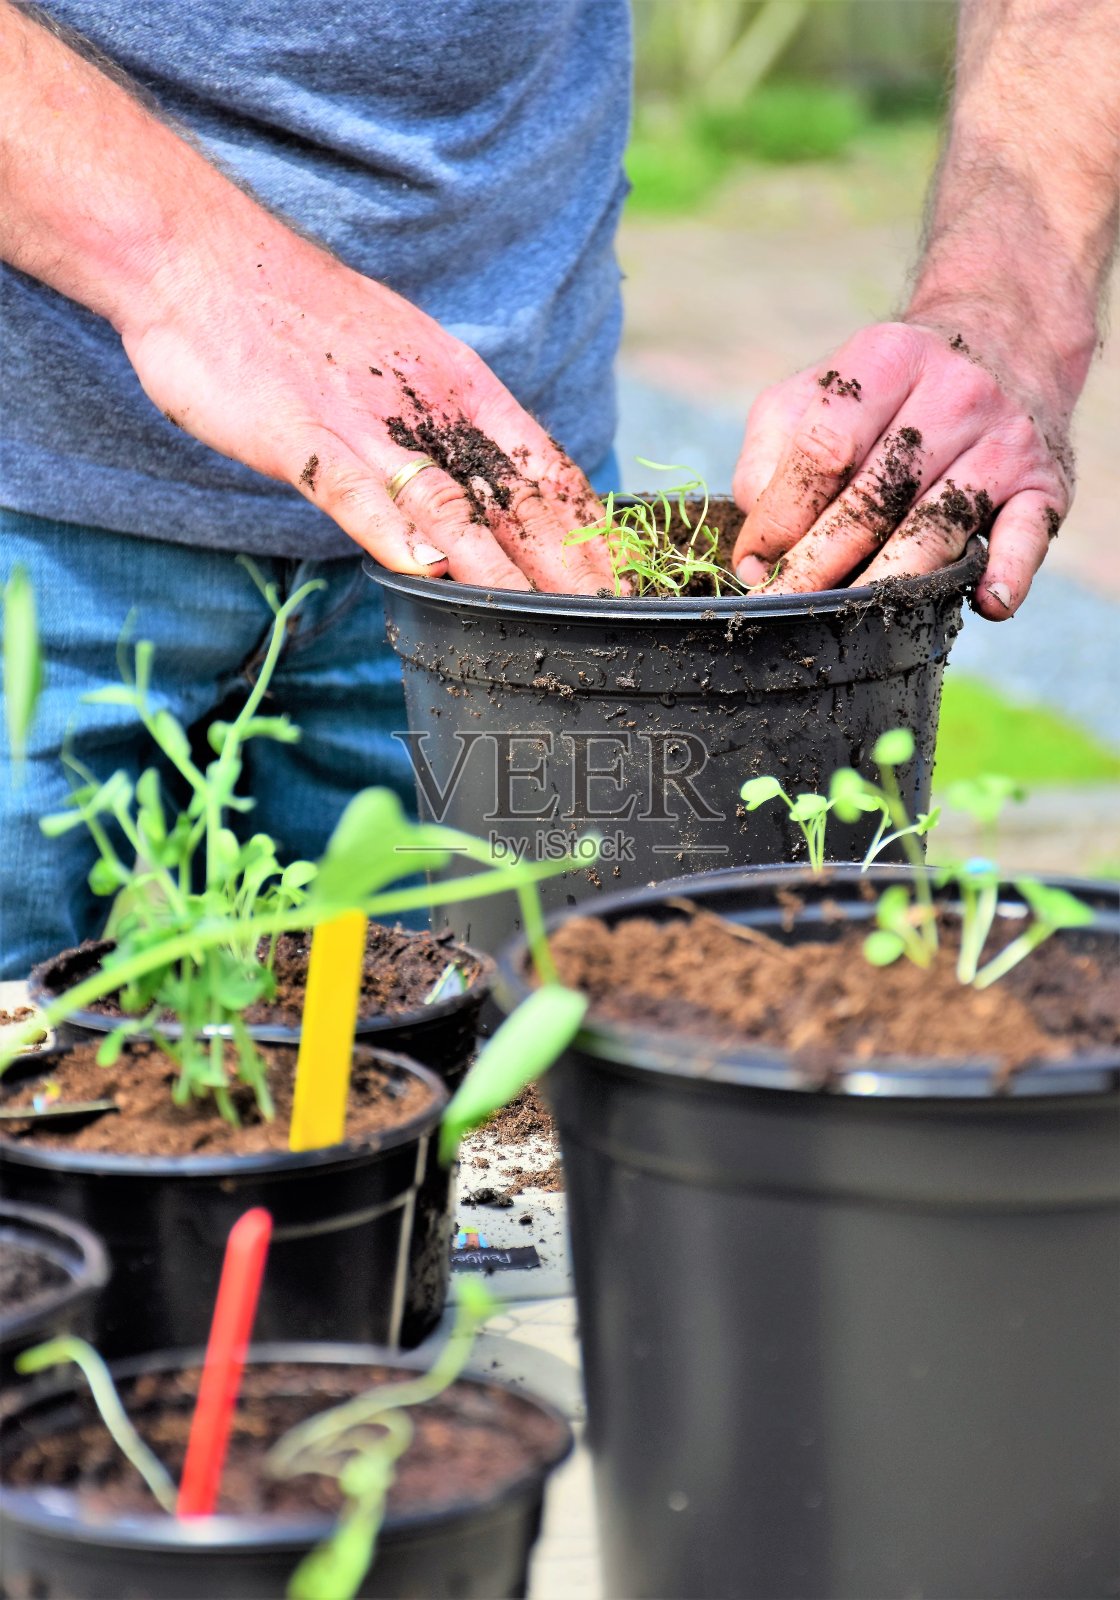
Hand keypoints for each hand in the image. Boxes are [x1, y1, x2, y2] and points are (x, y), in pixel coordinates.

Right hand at [122, 229, 610, 592]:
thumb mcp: (390, 363)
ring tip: (549, 619)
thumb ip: (434, 424)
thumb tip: (473, 483)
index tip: (622, 575)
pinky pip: (355, 495)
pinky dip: (394, 535)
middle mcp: (426, 406)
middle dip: (568, 562)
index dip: (586, 526)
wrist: (199, 255)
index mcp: (457, 384)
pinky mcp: (299, 435)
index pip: (541, 466)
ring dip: (503, 570)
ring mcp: (364, 423)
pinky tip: (430, 576)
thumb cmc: (294, 317)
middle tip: (614, 613)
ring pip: (450, 507)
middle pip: (513, 497)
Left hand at [730, 320, 1072, 618]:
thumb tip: (757, 543)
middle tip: (783, 607)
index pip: (825, 450)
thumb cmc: (889, 388)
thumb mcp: (817, 390)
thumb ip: (772, 453)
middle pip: (875, 498)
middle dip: (819, 564)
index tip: (753, 564)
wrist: (1008, 340)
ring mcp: (1004, 440)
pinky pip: (1027, 535)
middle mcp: (954, 394)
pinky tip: (987, 602)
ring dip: (888, 584)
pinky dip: (1008, 571)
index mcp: (888, 360)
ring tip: (846, 623)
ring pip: (936, 528)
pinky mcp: (1043, 484)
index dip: (781, 516)